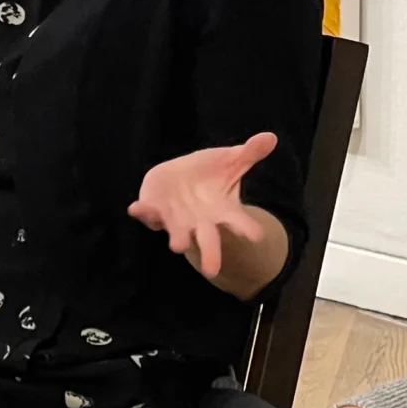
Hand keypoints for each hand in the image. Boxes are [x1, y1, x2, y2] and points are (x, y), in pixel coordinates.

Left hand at [128, 132, 276, 280]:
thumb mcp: (230, 161)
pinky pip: (148, 215)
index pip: (238, 222)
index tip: (256, 237)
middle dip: (210, 254)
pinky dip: (142, 213)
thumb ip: (249, 153)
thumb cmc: (209, 174)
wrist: (179, 178)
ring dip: (177, 240)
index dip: (247, 229)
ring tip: (178, 246)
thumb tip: (271, 136)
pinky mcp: (155, 212)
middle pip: (208, 241)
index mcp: (222, 211)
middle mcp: (200, 222)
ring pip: (178, 235)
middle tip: (211, 271)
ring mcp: (176, 220)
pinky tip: (135, 208)